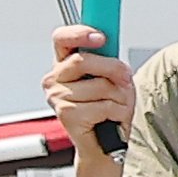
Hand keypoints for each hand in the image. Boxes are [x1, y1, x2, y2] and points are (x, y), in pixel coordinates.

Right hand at [49, 23, 134, 147]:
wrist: (104, 143)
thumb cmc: (108, 108)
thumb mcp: (114, 77)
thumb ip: (109, 59)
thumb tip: (108, 42)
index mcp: (64, 64)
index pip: (62, 38)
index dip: (79, 34)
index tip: (100, 37)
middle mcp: (54, 79)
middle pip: (84, 60)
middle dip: (114, 69)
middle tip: (123, 81)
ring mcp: (57, 97)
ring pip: (101, 85)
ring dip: (119, 96)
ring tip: (114, 105)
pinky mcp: (67, 114)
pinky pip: (104, 105)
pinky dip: (117, 112)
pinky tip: (111, 118)